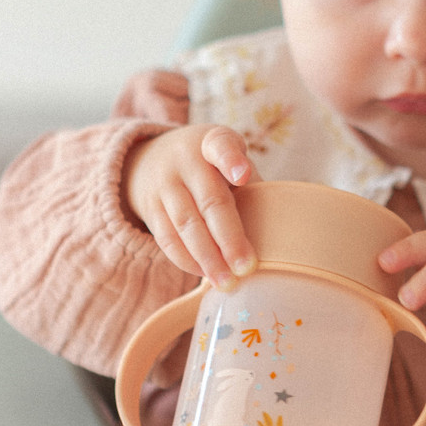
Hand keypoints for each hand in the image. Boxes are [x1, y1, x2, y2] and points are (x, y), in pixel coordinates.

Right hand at [123, 124, 259, 289]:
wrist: (154, 158)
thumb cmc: (211, 165)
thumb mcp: (230, 159)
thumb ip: (250, 184)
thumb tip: (276, 231)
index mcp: (213, 143)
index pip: (221, 146)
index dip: (232, 161)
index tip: (243, 176)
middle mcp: (185, 160)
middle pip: (209, 201)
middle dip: (228, 238)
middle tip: (245, 267)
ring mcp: (164, 184)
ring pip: (186, 224)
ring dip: (207, 258)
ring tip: (226, 282)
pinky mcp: (149, 207)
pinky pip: (167, 238)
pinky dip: (186, 260)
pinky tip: (204, 274)